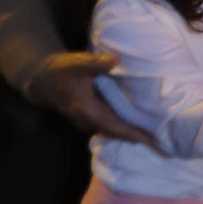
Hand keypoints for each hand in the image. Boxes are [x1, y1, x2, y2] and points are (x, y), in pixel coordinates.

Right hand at [27, 52, 160, 149]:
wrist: (42, 79)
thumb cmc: (60, 71)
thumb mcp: (77, 64)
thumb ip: (95, 64)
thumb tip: (115, 60)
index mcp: (86, 110)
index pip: (113, 126)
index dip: (131, 133)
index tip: (150, 140)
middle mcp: (87, 120)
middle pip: (116, 132)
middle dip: (136, 137)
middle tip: (160, 142)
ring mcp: (87, 120)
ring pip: (112, 129)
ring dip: (130, 133)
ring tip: (153, 135)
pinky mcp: (90, 115)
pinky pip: (109, 124)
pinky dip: (123, 126)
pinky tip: (136, 123)